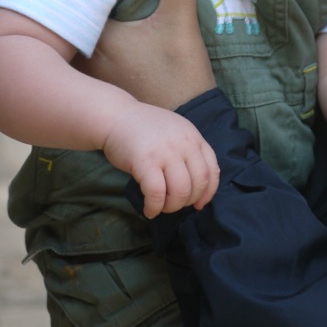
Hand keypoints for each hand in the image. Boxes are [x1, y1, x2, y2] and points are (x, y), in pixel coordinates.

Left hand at [78, 0, 215, 109]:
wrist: (186, 121)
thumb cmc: (180, 73)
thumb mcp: (181, 22)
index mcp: (100, 35)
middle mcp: (85, 55)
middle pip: (76, 17)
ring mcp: (88, 74)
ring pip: (79, 36)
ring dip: (85, 20)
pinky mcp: (98, 86)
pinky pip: (85, 55)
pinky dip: (90, 41)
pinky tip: (106, 31)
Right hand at [102, 102, 219, 217]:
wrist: (115, 116)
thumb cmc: (144, 129)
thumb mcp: (175, 132)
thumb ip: (188, 152)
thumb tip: (198, 188)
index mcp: (193, 137)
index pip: (211, 170)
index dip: (208, 193)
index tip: (198, 204)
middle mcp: (184, 143)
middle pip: (198, 183)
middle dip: (187, 201)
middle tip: (173, 204)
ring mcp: (165, 151)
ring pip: (180, 191)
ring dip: (172, 206)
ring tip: (161, 207)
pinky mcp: (145, 161)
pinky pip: (156, 193)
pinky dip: (154, 207)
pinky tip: (149, 210)